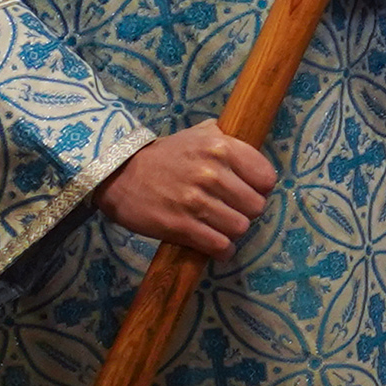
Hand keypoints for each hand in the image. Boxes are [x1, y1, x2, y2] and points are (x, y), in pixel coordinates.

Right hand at [95, 122, 275, 259]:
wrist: (119, 175)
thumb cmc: (163, 155)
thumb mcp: (197, 134)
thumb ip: (225, 137)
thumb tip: (250, 142)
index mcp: (221, 148)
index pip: (266, 178)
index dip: (260, 188)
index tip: (250, 191)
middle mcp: (212, 173)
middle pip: (255, 207)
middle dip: (246, 212)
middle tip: (233, 211)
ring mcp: (196, 202)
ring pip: (239, 228)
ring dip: (233, 232)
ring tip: (222, 227)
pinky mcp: (181, 226)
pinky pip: (218, 245)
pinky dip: (222, 250)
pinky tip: (217, 245)